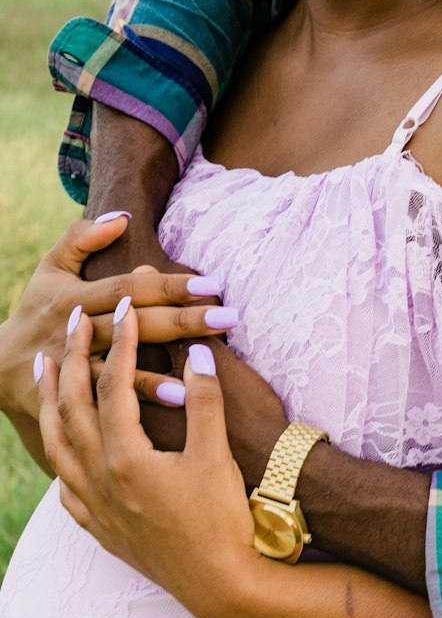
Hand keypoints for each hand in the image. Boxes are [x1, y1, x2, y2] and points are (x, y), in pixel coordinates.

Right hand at [0, 214, 233, 421]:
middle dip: (183, 319)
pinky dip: (145, 396)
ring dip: (166, 365)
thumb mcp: (50, 269)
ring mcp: (75, 367)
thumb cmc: (37, 309)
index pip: (129, 288)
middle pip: (135, 324)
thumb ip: (80, 239)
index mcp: (73, 297)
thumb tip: (122, 218)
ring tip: (208, 363)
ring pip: (123, 364)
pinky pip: (113, 398)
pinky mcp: (75, 398)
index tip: (211, 283)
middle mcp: (75, 330)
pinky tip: (181, 399)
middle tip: (229, 316)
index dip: (169, 284)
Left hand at [36, 300, 258, 617]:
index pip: (113, 386)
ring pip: (57, 444)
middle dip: (71, 359)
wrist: (221, 586)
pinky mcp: (103, 529)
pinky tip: (64, 448)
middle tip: (75, 321)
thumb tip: (197, 351)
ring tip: (44, 370)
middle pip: (72, 408)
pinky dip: (59, 456)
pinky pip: (65, 486)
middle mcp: (99, 480)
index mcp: (124, 458)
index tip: (126, 308)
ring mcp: (96, 507)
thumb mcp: (216, 456)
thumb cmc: (223, 521)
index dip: (120, 342)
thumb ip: (204, 401)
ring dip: (49, 402)